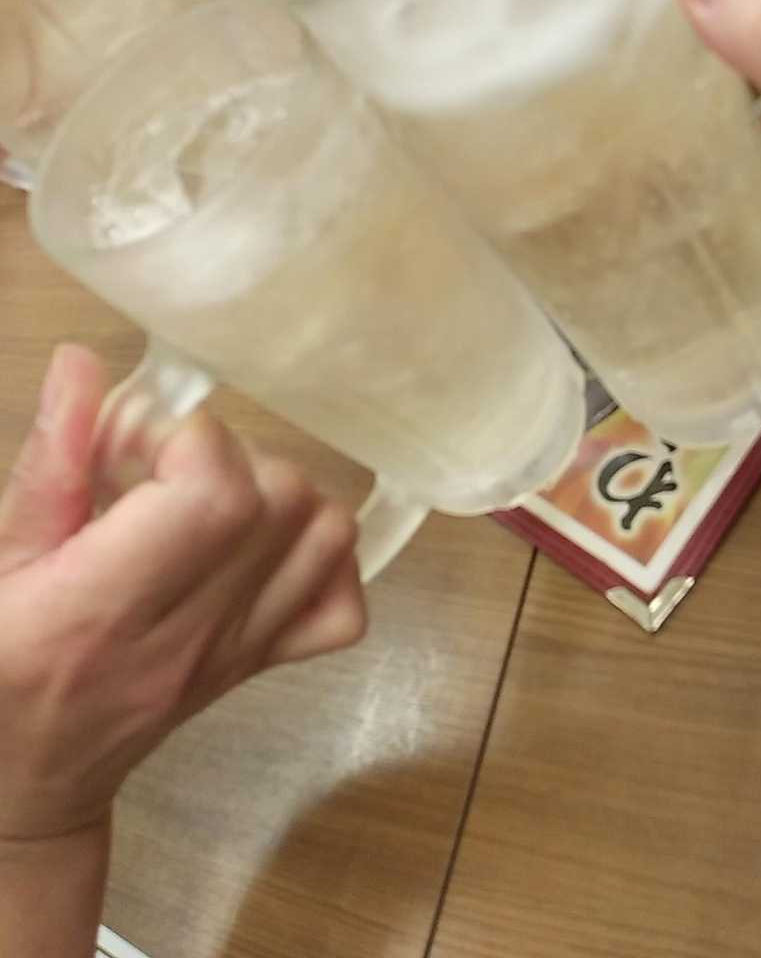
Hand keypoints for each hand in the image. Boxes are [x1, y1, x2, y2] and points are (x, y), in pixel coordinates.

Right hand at [0, 345, 364, 843]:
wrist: (24, 783)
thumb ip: (50, 462)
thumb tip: (83, 364)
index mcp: (103, 608)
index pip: (215, 495)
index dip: (188, 441)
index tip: (135, 443)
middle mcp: (187, 636)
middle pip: (281, 504)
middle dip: (229, 456)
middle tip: (163, 470)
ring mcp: (237, 655)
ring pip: (326, 539)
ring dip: (280, 494)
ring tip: (210, 498)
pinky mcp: (262, 666)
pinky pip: (342, 607)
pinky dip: (322, 559)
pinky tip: (262, 546)